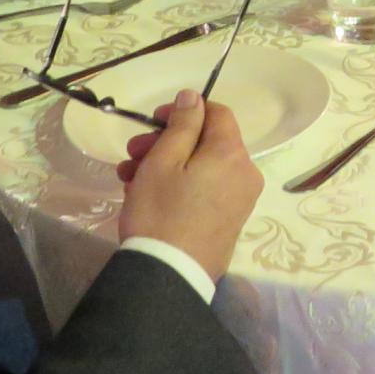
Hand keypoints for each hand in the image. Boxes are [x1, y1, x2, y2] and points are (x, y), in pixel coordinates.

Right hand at [116, 90, 263, 280]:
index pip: (217, 113)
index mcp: (232, 154)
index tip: (154, 122)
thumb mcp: (163, 161)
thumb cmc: (160, 212)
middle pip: (207, 142)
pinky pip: (206, 190)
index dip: (185, 111)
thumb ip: (183, 124)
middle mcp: (245, 174)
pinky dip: (180, 185)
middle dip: (167, 142)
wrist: (169, 276)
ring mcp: (240, 201)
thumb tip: (195, 97)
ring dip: (166, 164)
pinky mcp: (229, 222)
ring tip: (129, 177)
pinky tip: (146, 194)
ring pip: (202, 167)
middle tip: (132, 152)